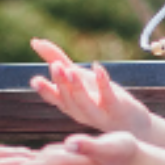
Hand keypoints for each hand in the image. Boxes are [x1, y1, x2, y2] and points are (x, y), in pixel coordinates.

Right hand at [29, 39, 149, 138]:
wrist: (130, 123)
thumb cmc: (99, 97)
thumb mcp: (78, 77)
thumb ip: (55, 59)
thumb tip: (34, 41)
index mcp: (68, 104)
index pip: (53, 98)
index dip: (44, 90)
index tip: (35, 80)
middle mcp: (80, 111)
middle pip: (67, 98)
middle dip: (61, 82)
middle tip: (55, 66)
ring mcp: (98, 112)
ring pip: (84, 102)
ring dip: (77, 87)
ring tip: (72, 71)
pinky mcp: (117, 108)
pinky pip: (108, 96)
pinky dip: (103, 82)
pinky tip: (98, 67)